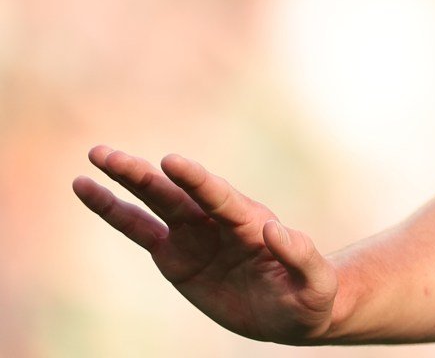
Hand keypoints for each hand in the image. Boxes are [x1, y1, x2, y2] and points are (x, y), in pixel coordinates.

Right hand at [73, 147, 338, 343]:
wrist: (292, 311)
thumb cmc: (310, 296)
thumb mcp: (315, 284)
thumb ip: (300, 256)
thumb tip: (274, 229)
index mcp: (251, 224)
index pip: (221, 198)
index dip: (197, 181)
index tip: (172, 163)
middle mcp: (218, 222)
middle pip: (178, 193)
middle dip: (145, 174)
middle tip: (108, 154)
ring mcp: (194, 236)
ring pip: (155, 203)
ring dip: (126, 180)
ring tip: (95, 157)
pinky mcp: (175, 256)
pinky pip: (139, 230)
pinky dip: (114, 210)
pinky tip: (88, 189)